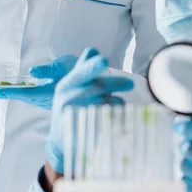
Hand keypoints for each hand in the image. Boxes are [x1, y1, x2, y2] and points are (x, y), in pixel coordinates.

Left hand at [0, 55, 77, 107]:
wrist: (94, 79)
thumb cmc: (77, 69)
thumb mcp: (63, 65)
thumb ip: (48, 70)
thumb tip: (32, 71)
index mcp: (50, 91)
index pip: (26, 92)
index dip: (10, 92)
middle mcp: (48, 99)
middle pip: (24, 96)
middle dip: (8, 92)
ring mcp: (49, 101)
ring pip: (29, 97)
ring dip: (15, 93)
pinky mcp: (51, 99)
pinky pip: (34, 96)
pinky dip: (24, 93)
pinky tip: (17, 88)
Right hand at [46, 47, 133, 173]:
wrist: (61, 142)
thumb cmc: (69, 108)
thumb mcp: (71, 87)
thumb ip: (83, 69)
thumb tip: (92, 49)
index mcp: (65, 85)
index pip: (80, 73)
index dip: (92, 66)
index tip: (104, 60)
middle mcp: (68, 99)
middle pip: (96, 87)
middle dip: (115, 83)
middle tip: (130, 83)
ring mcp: (75, 116)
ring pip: (105, 103)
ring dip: (116, 101)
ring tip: (116, 103)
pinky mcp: (85, 131)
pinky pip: (108, 120)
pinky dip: (116, 116)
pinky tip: (116, 116)